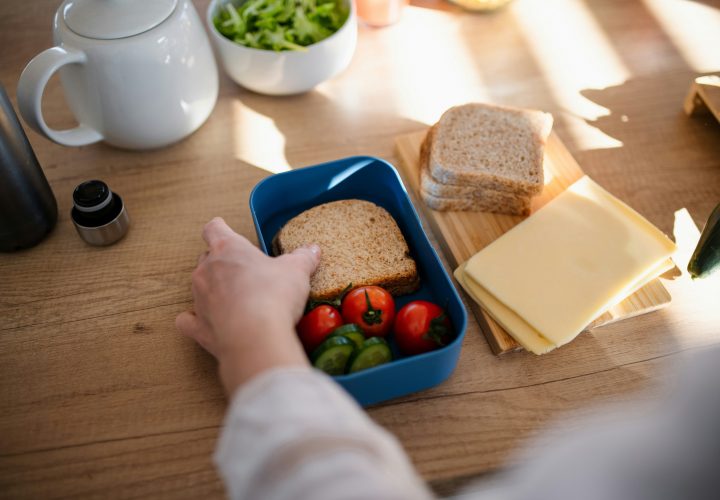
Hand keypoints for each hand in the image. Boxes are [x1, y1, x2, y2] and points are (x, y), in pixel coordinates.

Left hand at [176, 217, 320, 394]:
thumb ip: (303, 258)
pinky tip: (206, 323)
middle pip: (206, 258)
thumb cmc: (273, 295)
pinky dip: (195, 320)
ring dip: (213, 290)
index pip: (214, 229)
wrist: (255, 336)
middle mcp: (207, 270)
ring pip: (199, 287)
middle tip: (244, 272)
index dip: (219, 228)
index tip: (223, 228)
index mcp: (228, 249)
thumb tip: (313, 250)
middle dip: (221, 263)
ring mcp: (199, 299)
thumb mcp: (297, 271)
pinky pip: (188, 321)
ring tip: (235, 300)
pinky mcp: (198, 327)